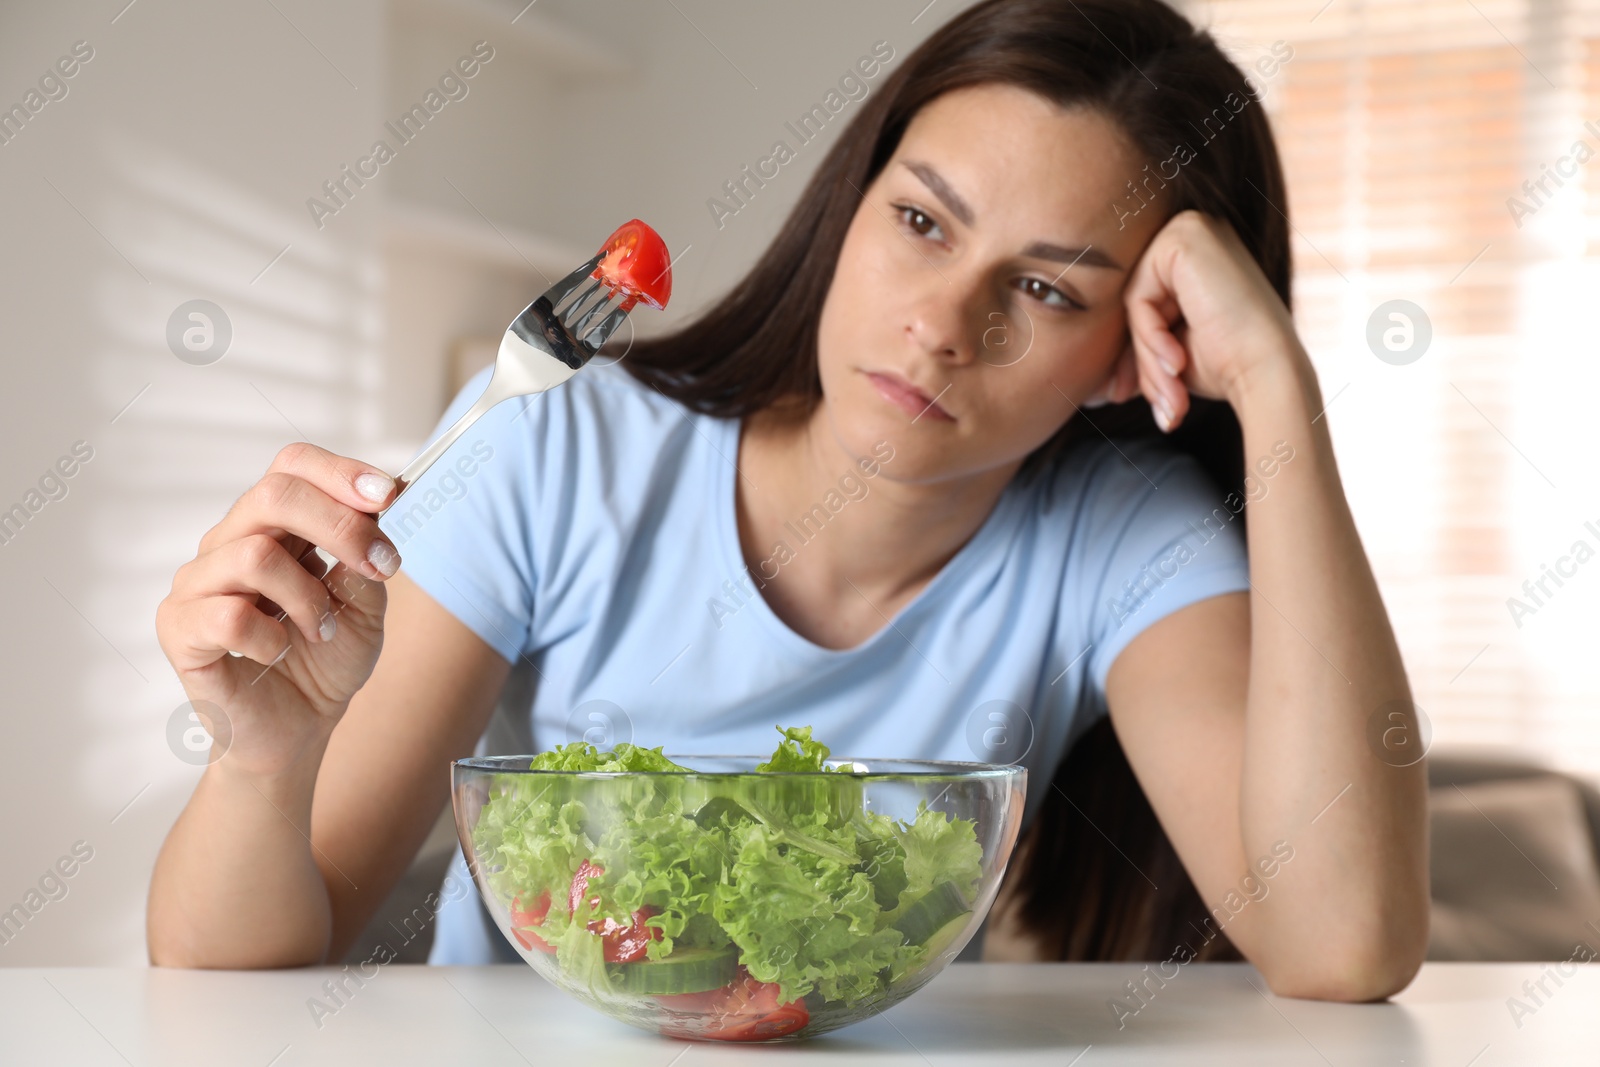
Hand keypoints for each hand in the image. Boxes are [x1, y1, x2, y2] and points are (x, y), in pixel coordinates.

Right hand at [155, 443, 402, 779]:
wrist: (297, 730)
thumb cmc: (325, 662)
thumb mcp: (366, 607)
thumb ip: (366, 560)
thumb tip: (375, 512)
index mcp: (275, 527)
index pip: (293, 466)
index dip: (341, 472)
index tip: (389, 496)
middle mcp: (230, 543)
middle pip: (275, 494)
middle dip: (342, 527)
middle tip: (380, 567)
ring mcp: (198, 583)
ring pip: (255, 555)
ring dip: (308, 597)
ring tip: (322, 630)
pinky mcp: (179, 629)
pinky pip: (227, 614)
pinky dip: (269, 636)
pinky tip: (279, 653)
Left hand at [1084, 210, 1304, 429]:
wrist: (1268, 373)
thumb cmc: (1226, 366)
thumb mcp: (1168, 352)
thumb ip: (1135, 346)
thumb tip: (1094, 386)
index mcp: (1192, 254)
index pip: (1141, 302)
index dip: (1134, 353)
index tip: (1129, 397)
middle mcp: (1192, 231)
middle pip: (1135, 301)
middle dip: (1139, 360)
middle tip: (1152, 405)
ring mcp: (1189, 227)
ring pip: (1134, 303)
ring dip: (1147, 357)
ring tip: (1172, 394)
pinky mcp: (1184, 237)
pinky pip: (1138, 298)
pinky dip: (1150, 337)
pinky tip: (1178, 362)